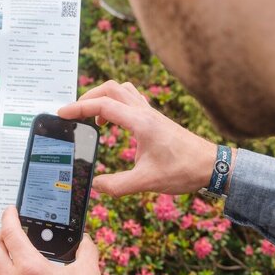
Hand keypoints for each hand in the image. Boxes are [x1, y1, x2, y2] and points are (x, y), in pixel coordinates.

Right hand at [58, 80, 219, 196]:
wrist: (212, 165)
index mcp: (141, 123)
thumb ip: (117, 185)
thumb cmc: (184, 170)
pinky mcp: (155, 118)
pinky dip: (116, 104)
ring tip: (92, 117)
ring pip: (122, 90)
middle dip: (88, 97)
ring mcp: (151, 113)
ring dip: (103, 97)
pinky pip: (131, 100)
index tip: (62, 113)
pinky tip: (113, 124)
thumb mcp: (147, 182)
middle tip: (74, 114)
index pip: (103, 105)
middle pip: (111, 88)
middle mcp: (145, 113)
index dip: (79, 107)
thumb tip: (95, 186)